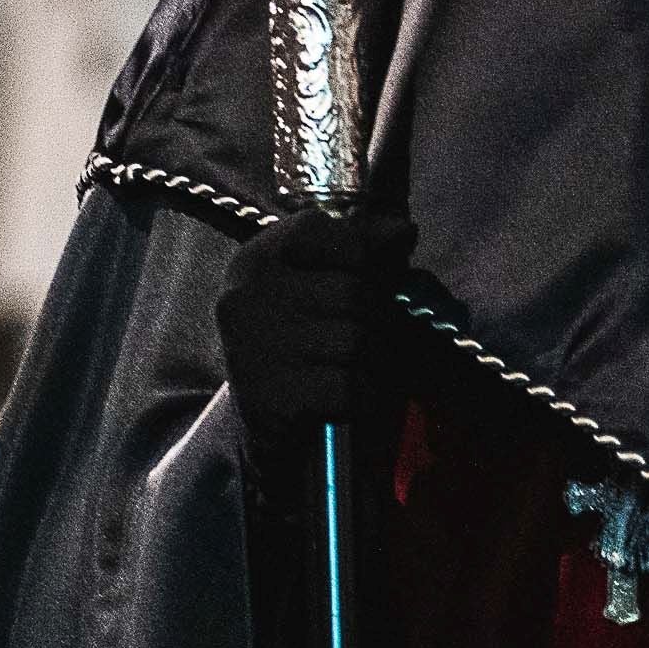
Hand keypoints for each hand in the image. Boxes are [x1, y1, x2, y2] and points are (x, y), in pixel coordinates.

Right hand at [216, 204, 413, 445]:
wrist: (264, 417)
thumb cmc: (304, 339)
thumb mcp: (320, 284)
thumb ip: (361, 251)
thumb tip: (403, 230)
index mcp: (255, 259)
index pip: (319, 230)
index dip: (359, 251)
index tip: (364, 271)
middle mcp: (245, 296)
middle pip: (352, 292)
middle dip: (374, 318)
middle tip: (366, 335)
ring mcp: (254, 347)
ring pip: (355, 341)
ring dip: (371, 360)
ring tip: (354, 366)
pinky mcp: (272, 396)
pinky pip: (350, 386)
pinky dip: (363, 396)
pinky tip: (345, 396)